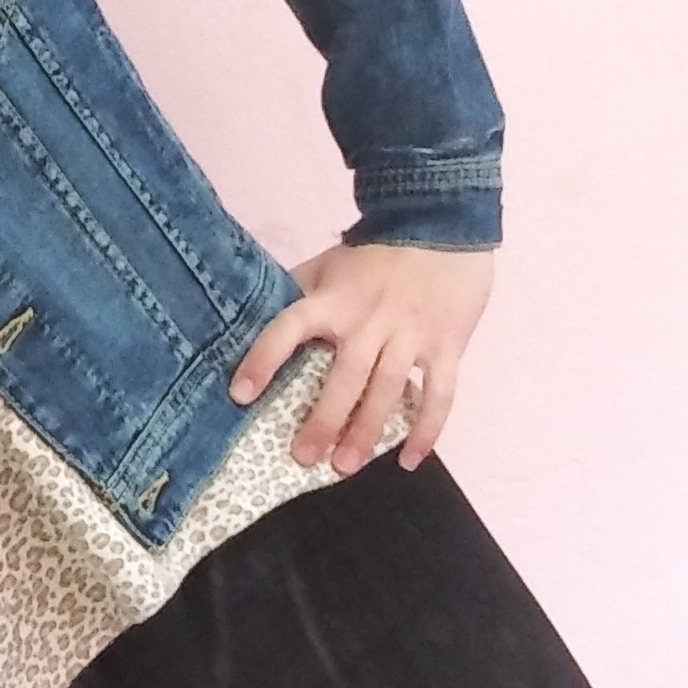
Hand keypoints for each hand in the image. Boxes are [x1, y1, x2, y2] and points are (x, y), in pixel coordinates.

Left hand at [231, 241, 494, 473]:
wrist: (442, 221)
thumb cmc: (377, 253)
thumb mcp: (329, 266)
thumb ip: (299, 294)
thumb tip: (250, 318)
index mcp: (333, 300)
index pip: (289, 328)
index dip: (263, 360)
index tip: (240, 395)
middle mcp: (369, 319)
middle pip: (344, 377)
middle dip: (323, 420)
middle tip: (303, 458)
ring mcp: (410, 334)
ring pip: (387, 390)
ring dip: (366, 432)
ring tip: (344, 466)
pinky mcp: (447, 344)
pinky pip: (439, 393)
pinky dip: (427, 430)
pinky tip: (409, 461)